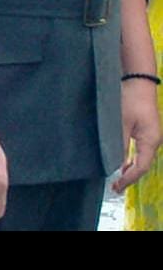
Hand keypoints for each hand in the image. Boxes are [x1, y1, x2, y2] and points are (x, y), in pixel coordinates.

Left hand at [112, 78, 161, 192]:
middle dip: (130, 177)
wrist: (139, 82)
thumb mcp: (121, 122)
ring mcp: (151, 136)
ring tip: (118, 178)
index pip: (140, 167)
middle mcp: (154, 141)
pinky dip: (132, 158)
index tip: (116, 186)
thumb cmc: (130, 100)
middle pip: (143, 165)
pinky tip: (123, 162)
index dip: (128, 179)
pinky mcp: (146, 131)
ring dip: (131, 168)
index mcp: (150, 141)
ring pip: (142, 159)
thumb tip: (114, 162)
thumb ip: (118, 142)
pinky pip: (141, 150)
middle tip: (115, 187)